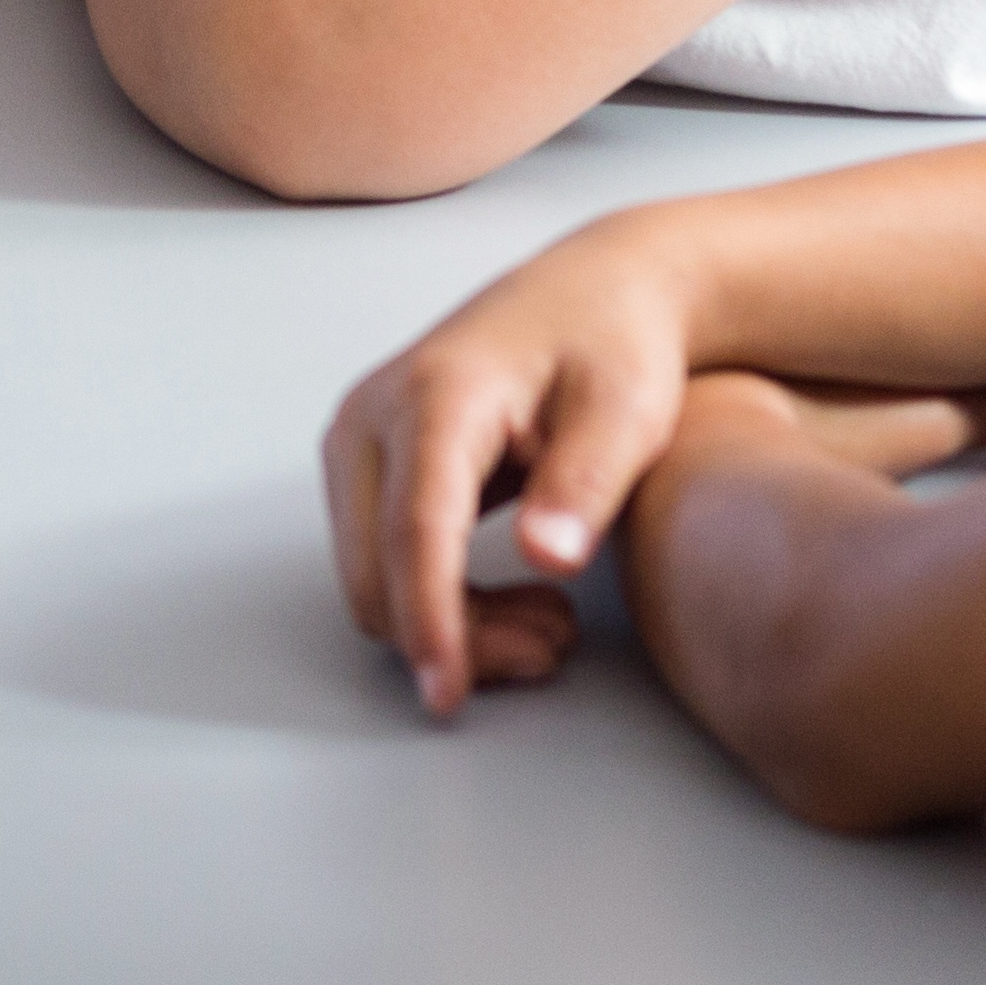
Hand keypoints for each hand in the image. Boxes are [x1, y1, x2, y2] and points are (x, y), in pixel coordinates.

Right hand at [327, 215, 709, 721]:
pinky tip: (515, 596)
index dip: (431, 617)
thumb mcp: (628, 410)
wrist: (597, 291)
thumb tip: (546, 555)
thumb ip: (585, 481)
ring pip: (371, 578)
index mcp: (438, 394)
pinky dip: (436, 601)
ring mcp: (357, 439)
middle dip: (455, 635)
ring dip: (448, 624)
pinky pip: (379, 561)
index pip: (416, 528)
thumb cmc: (616, 346)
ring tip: (550, 623)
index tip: (449, 692)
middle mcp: (372, 414)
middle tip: (556, 645)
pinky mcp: (365, 462)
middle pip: (377, 570)